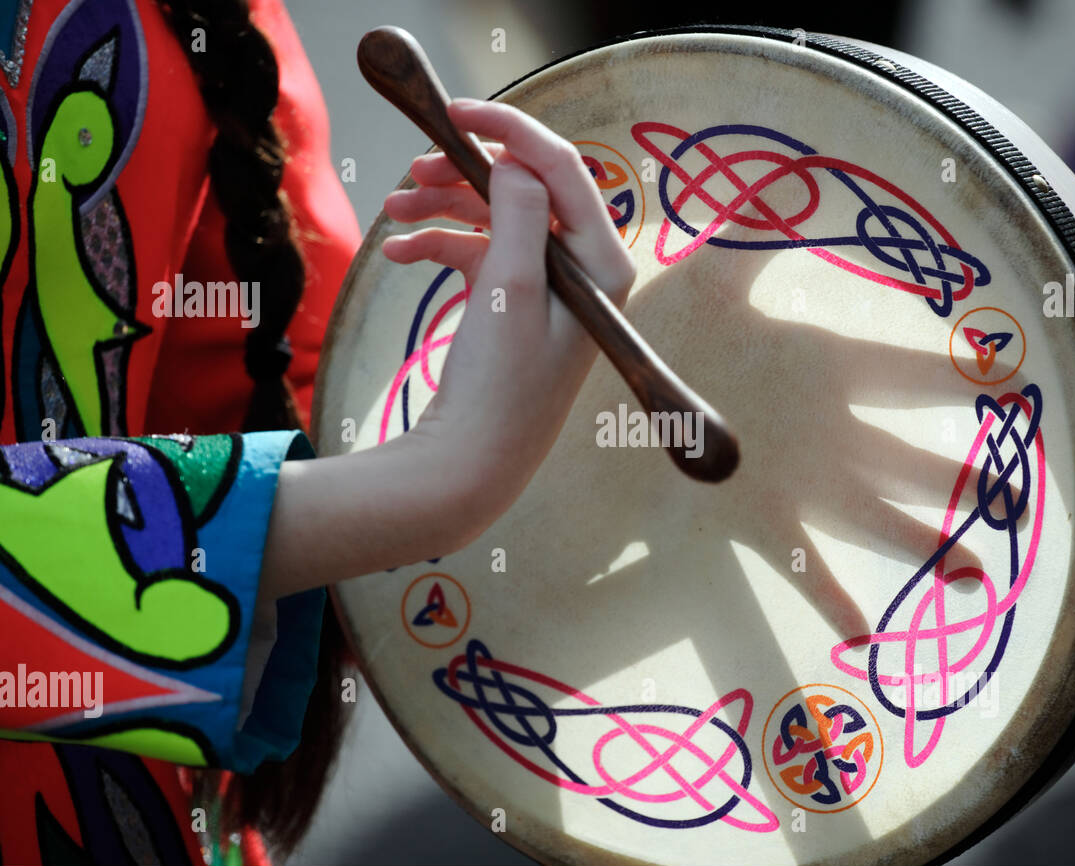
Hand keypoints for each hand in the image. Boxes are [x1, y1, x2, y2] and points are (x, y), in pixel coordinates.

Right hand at [259, 100, 634, 598]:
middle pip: (525, 191)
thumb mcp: (510, 290)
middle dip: (466, 173)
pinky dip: (438, 246)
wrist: (470, 464)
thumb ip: (520, 215)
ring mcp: (545, 290)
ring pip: (494, 219)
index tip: (455, 111)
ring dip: (443, 207)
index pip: (564, 171)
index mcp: (601, 266)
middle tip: (414, 166)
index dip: (510, 131)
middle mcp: (582, 273)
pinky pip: (478, 256)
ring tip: (393, 208)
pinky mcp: (513, 308)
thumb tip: (517, 161)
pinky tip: (397, 251)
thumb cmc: (500, 388)